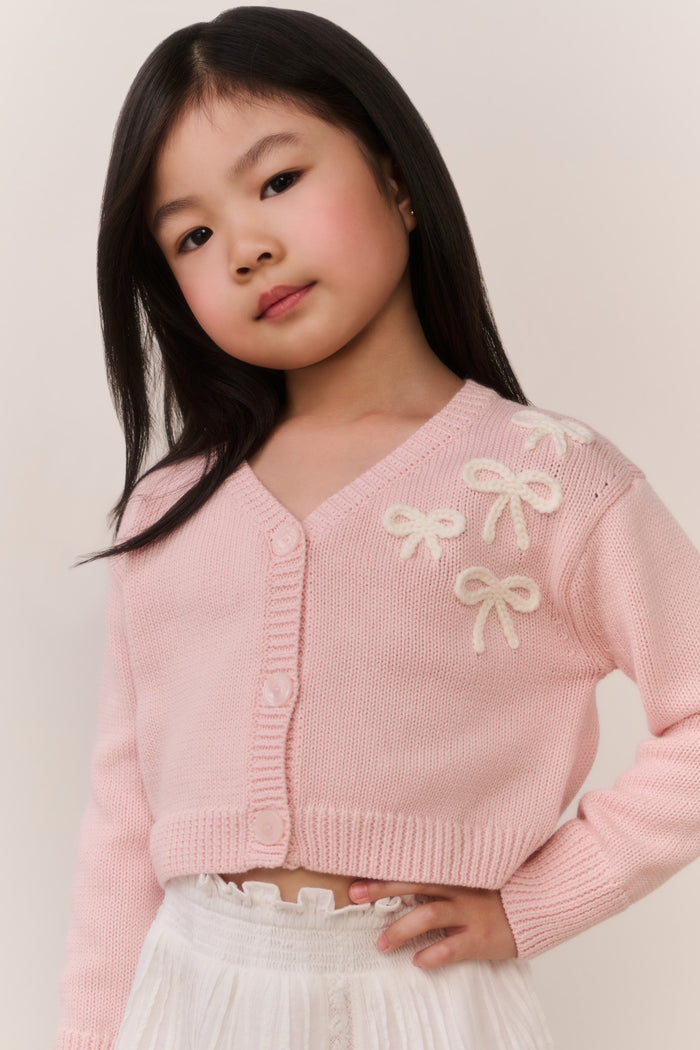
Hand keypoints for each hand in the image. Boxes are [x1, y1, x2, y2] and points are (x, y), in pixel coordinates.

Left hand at [348, 880, 517, 969]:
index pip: (414, 870)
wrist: (534, 909)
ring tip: (382, 944)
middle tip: (354, 896)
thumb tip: (406, 883)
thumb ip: (444, 879)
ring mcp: (469, 914)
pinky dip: (433, 955)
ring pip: (428, 916)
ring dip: (402, 930)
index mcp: (454, 875)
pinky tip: (418, 961)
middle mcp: (458, 890)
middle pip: (414, 885)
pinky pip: (452, 948)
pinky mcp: (479, 939)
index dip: (385, 873)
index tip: (357, 876)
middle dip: (382, 890)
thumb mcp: (470, 881)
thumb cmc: (496, 897)